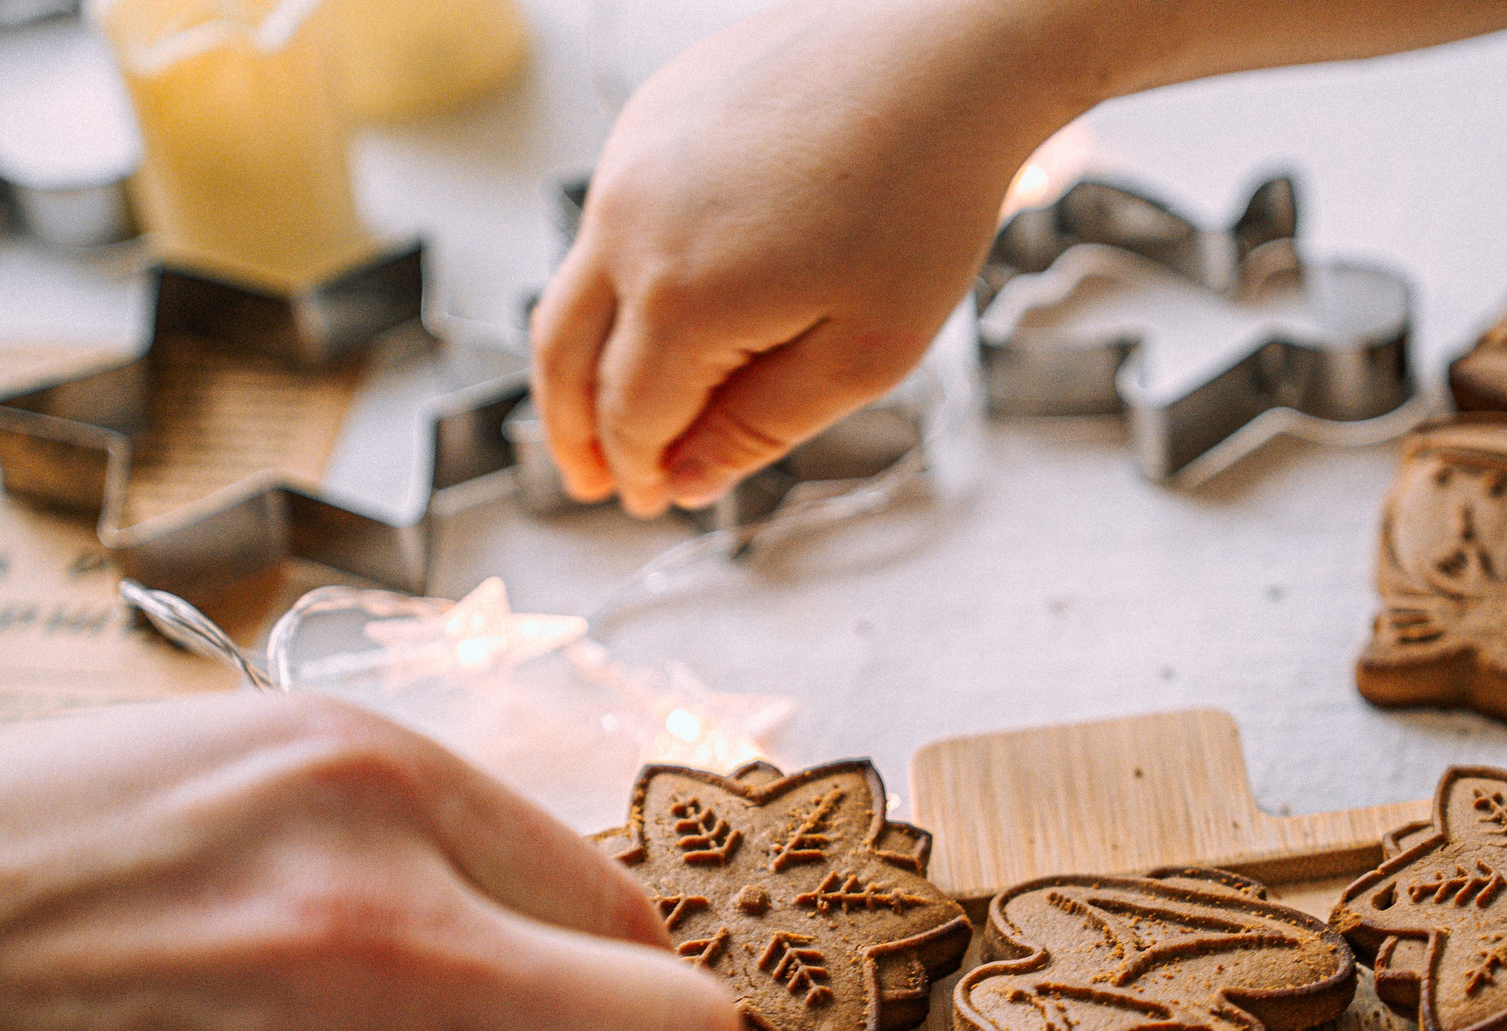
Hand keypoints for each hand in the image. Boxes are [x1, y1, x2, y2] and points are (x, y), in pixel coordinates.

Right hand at [531, 0, 1095, 515]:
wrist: (943, 53)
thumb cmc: (924, 197)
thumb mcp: (863, 351)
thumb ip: (762, 425)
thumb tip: (688, 479)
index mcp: (680, 299)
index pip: (629, 418)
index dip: (640, 472)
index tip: (658, 500)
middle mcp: (629, 224)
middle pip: (563, 357)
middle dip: (571, 432)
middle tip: (590, 481)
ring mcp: (630, 160)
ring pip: (577, 283)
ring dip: (587, 356)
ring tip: (613, 404)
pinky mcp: (649, 115)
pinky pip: (612, 215)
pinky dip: (620, 277)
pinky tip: (668, 304)